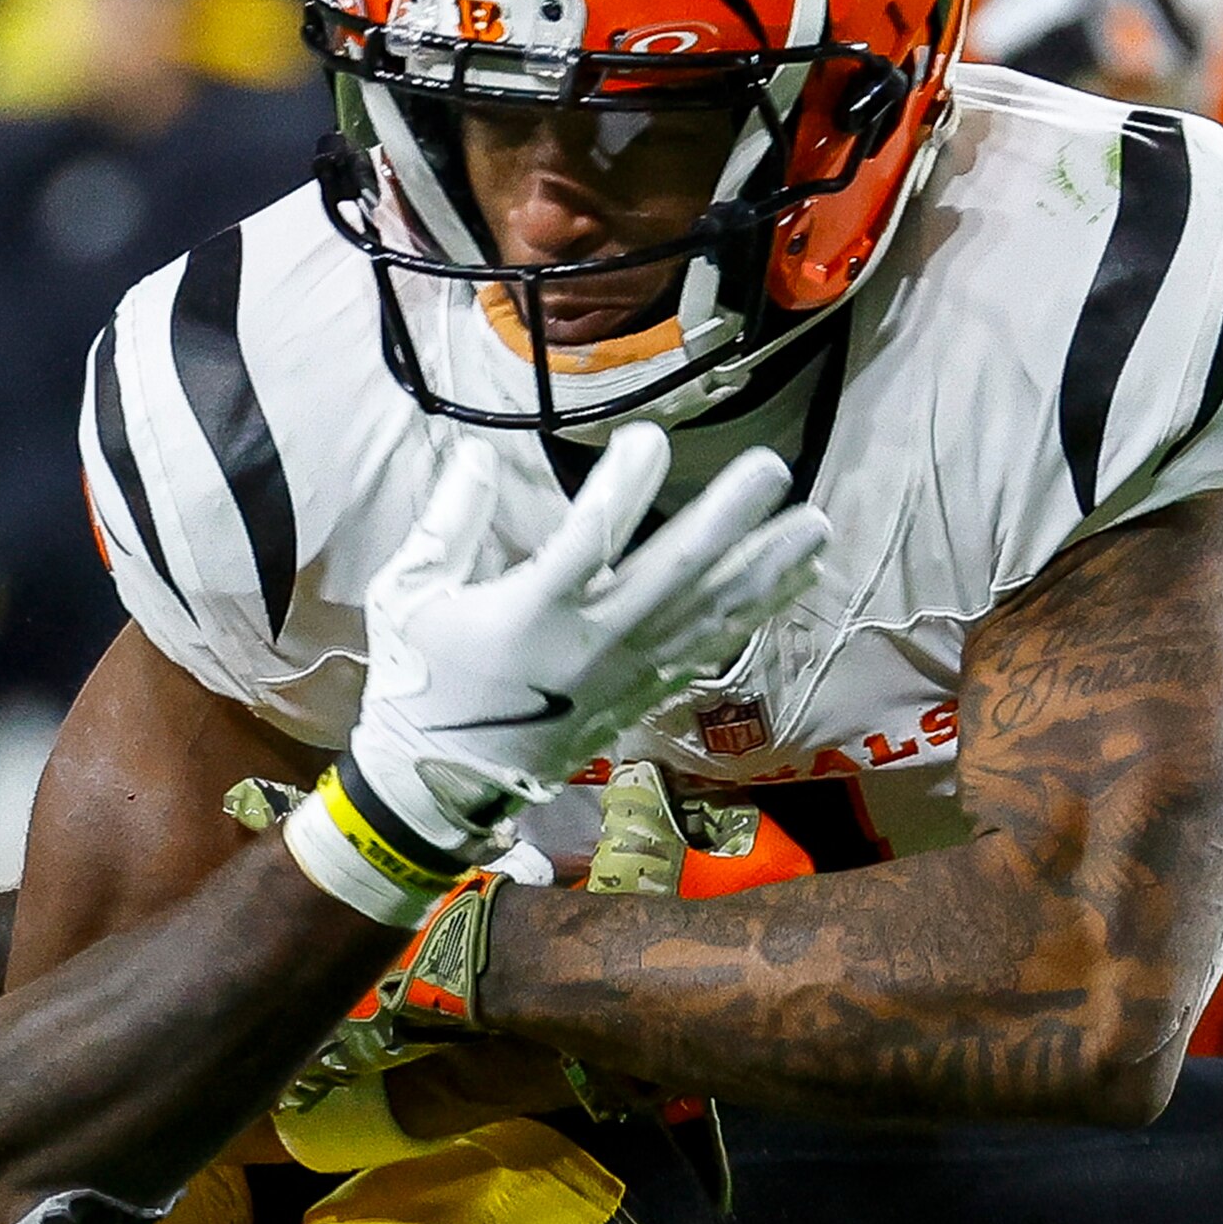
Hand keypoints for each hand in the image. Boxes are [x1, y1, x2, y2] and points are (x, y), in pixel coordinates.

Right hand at [340, 425, 827, 877]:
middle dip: (727, 519)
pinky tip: (792, 579)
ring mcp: (624, 673)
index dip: (622, 486)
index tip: (651, 437)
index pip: (586, 539)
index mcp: (528, 613)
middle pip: (673, 573)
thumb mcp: (409, 595)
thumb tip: (479, 454)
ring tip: (813, 524)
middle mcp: (590, 642)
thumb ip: (447, 523)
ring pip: (707, 613)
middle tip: (772, 469)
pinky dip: (753, 612)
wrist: (439, 786)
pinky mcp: (641, 695)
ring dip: (764, 567)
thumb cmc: (420, 681)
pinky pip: (709, 647)